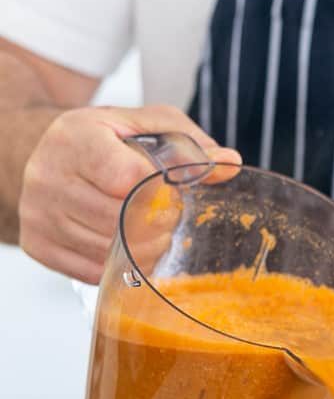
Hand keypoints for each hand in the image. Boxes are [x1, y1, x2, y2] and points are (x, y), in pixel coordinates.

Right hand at [19, 104, 240, 282]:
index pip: (126, 178)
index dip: (159, 192)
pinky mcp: (38, 245)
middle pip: (119, 220)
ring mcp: (39, 213)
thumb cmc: (105, 141)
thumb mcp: (147, 127)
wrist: (51, 154)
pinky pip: (92, 271)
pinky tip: (127, 246)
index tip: (171, 192)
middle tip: (167, 218)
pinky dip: (118, 265)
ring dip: (141, 249)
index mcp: (76, 138)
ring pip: (107, 251)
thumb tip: (230, 164)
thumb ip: (189, 144)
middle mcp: (48, 175)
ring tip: (149, 230)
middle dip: (156, 225)